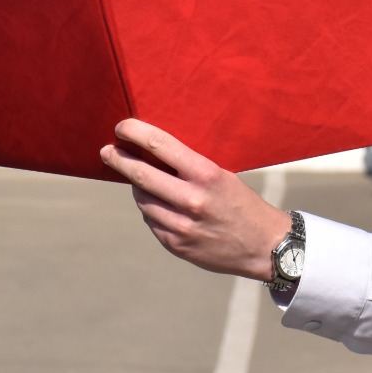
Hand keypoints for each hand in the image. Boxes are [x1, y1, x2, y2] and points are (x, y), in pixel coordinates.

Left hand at [102, 119, 291, 282]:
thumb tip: (150, 154)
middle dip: (119, 160)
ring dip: (139, 188)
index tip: (122, 127)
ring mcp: (182, 226)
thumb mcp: (222, 176)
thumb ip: (188, 167)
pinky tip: (163, 206)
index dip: (135, 133)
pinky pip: (151, 221)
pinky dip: (152, 210)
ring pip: (142, 200)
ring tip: (145, 182)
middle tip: (107, 151)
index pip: (160, 146)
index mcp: (206, 175)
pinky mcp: (176, 245)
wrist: (264, 245)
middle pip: (140, 175)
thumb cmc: (241, 202)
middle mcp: (192, 200)